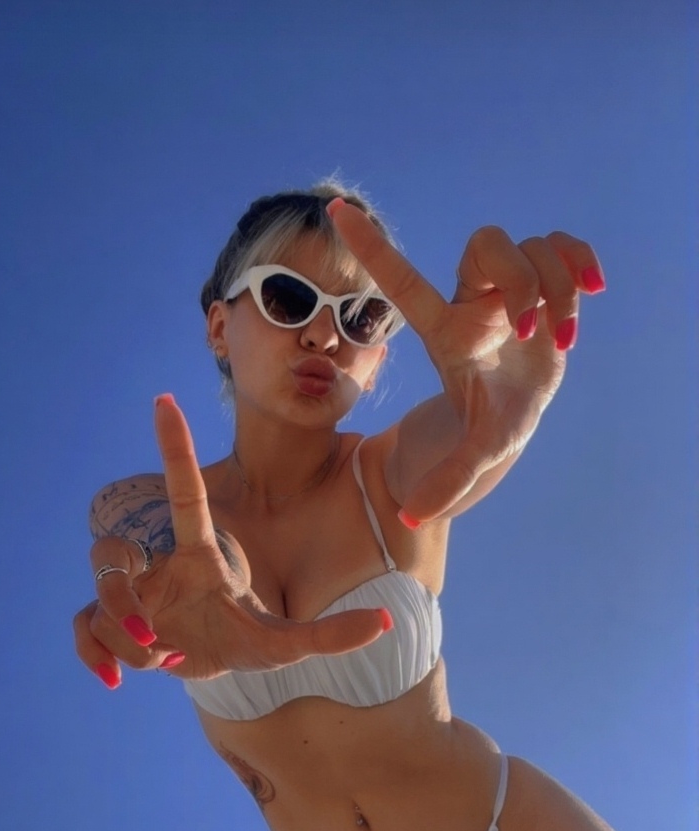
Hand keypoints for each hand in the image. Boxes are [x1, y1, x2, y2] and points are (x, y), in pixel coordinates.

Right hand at [74, 395, 391, 686]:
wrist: (220, 668)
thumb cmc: (252, 643)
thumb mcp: (290, 645)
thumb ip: (333, 635)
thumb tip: (388, 620)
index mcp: (199, 554)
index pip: (185, 493)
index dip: (176, 448)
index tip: (165, 400)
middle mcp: (160, 566)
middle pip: (112, 555)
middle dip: (122, 599)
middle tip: (156, 636)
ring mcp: (134, 594)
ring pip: (100, 601)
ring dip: (126, 639)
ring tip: (165, 659)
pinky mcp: (113, 624)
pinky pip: (83, 628)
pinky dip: (95, 654)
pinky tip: (116, 678)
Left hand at [327, 200, 605, 517]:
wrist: (513, 411)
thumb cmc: (483, 426)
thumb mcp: (472, 455)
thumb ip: (446, 482)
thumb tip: (409, 518)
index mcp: (446, 330)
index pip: (403, 280)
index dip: (373, 248)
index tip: (337, 213)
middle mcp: (474, 300)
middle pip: (490, 245)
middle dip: (522, 282)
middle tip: (533, 329)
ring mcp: (509, 289)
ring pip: (532, 247)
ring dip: (558, 286)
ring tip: (561, 335)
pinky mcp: (545, 285)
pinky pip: (561, 246)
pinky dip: (580, 263)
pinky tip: (592, 291)